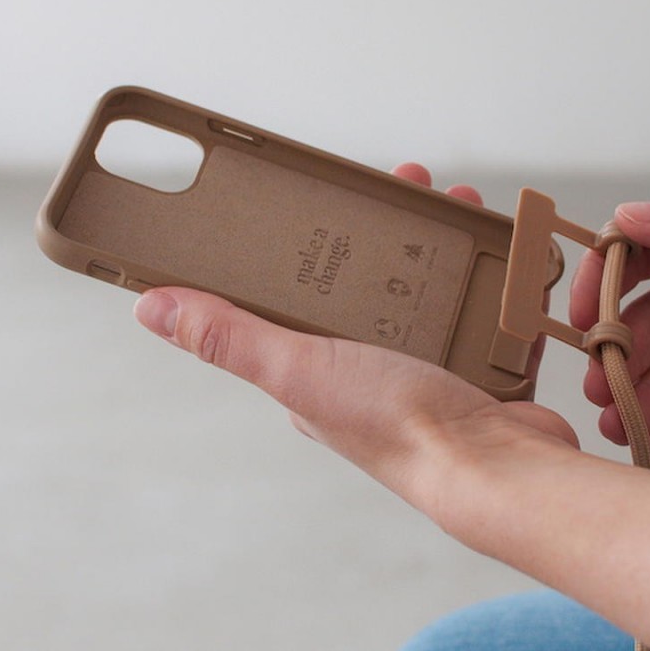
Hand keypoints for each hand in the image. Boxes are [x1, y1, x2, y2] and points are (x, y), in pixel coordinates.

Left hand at [133, 163, 577, 551]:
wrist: (497, 465)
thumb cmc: (398, 427)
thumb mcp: (300, 369)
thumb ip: (230, 337)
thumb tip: (152, 309)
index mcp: (317, 366)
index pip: (300, 293)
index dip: (309, 244)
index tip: (325, 201)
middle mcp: (367, 364)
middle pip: (370, 277)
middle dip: (387, 226)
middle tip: (408, 184)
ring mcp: (425, 361)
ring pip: (426, 283)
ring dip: (439, 239)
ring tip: (453, 201)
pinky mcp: (473, 361)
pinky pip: (474, 303)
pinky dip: (484, 272)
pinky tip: (494, 246)